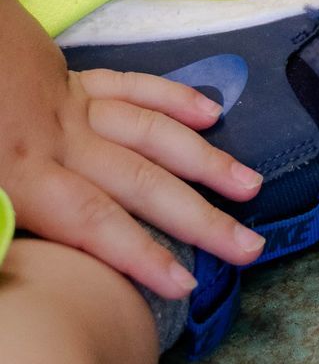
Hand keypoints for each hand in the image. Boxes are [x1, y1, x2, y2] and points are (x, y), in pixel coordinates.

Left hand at [0, 0, 264, 304]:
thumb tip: (9, 267)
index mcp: (23, 173)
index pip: (94, 223)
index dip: (141, 256)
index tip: (185, 285)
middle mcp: (61, 140)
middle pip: (141, 183)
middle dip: (199, 218)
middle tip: (249, 246)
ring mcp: (72, 103)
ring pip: (151, 133)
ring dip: (205, 161)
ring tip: (250, 186)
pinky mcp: (71, 78)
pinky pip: (132, 85)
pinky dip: (174, 98)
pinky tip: (211, 115)